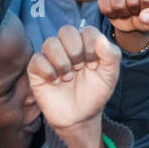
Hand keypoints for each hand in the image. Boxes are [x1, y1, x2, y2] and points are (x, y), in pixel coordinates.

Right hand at [27, 26, 119, 147]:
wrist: (80, 117)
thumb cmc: (95, 94)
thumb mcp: (110, 76)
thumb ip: (111, 56)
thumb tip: (100, 39)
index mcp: (86, 45)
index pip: (87, 31)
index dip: (91, 46)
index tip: (95, 66)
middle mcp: (67, 48)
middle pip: (66, 31)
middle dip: (76, 51)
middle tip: (80, 68)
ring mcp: (51, 57)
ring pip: (50, 43)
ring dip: (62, 62)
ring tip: (68, 78)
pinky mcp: (37, 70)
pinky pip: (37, 59)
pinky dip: (48, 71)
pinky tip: (55, 82)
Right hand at [97, 0, 148, 51]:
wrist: (135, 15)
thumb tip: (144, 17)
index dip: (148, 10)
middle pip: (132, 2)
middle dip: (135, 12)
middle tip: (137, 9)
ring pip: (117, 5)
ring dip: (124, 14)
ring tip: (128, 9)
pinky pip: (105, 8)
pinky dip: (113, 14)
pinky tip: (118, 9)